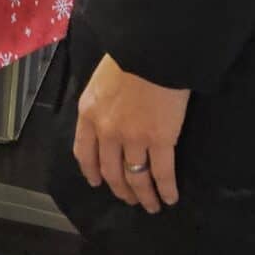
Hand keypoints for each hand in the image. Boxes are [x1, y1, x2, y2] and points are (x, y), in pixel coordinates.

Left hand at [74, 57, 189, 214]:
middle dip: (120, 189)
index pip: (84, 152)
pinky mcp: (160, 140)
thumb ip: (101, 103)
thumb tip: (108, 115)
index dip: (91, 171)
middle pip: (111, 170)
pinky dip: (166, 189)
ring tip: (150, 205)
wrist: (151, 50)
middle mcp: (106, 132)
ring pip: (136, 176)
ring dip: (143, 195)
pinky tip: (170, 198)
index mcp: (89, 114)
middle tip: (129, 198)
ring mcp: (133, 138)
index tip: (97, 182)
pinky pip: (162, 172)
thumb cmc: (129, 56)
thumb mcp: (100, 80)